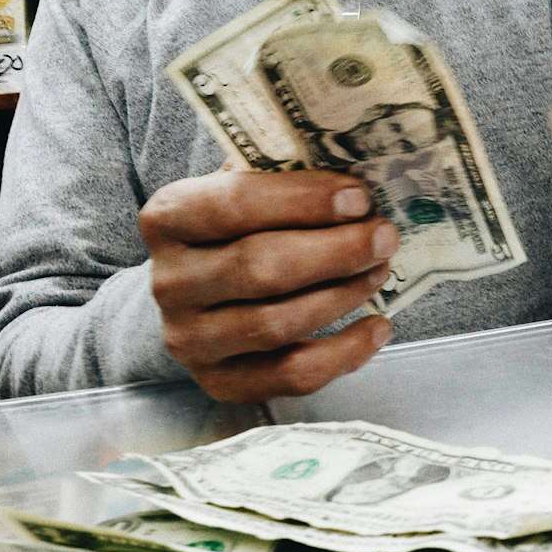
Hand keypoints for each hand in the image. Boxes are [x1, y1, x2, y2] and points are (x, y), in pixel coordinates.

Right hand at [139, 169, 396, 402]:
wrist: (195, 292)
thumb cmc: (234, 226)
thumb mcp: (244, 185)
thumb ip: (282, 172)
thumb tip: (353, 169)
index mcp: (169, 217)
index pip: (234, 204)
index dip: (302, 201)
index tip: (358, 198)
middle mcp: (169, 282)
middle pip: (258, 267)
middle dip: (333, 251)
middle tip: (383, 236)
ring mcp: (189, 339)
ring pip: (276, 324)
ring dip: (341, 296)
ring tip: (380, 270)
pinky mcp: (218, 382)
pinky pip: (289, 376)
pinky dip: (343, 353)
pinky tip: (378, 326)